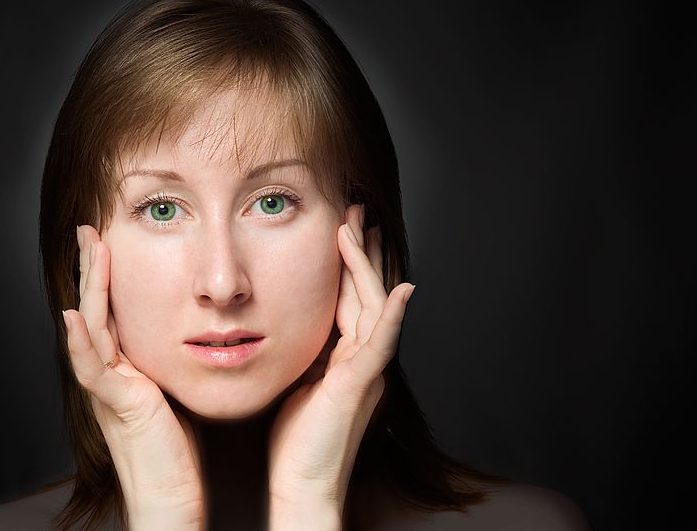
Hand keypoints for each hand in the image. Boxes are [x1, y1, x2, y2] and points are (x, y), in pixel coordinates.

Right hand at [64, 225, 205, 530]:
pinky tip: (75, 316)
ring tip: (88, 250)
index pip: (115, 311)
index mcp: (128, 367)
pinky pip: (93, 367)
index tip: (113, 240)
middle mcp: (113, 373)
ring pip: (92, 328)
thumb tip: (201, 333)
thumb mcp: (178, 390)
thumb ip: (177, 363)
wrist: (170, 494)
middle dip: (93, 269)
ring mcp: (110, 388)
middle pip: (98, 309)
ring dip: (89, 287)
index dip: (111, 276)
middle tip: (90, 230)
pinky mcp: (118, 405)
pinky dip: (82, 341)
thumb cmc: (180, 447)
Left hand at [266, 204, 414, 529]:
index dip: (351, 263)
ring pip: (374, 305)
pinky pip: (381, 342)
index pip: (352, 298)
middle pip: (367, 292)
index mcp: (348, 357)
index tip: (343, 229)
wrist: (303, 485)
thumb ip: (309, 354)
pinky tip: (401, 289)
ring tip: (357, 226)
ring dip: (367, 265)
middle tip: (356, 210)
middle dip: (363, 250)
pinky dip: (391, 314)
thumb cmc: (296, 443)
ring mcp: (366, 370)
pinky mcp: (361, 384)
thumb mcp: (299, 384)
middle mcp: (363, 358)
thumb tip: (295, 327)